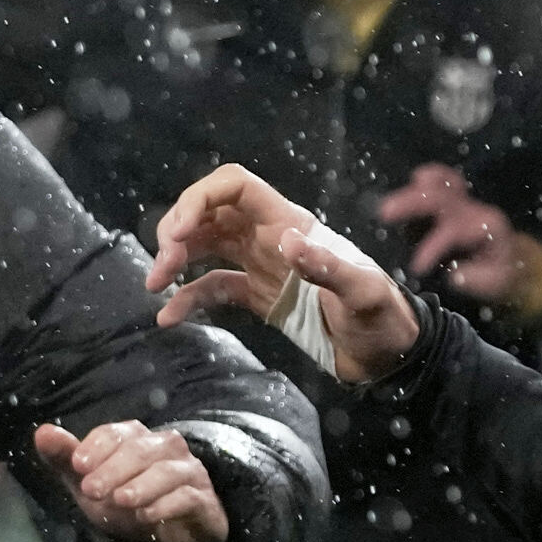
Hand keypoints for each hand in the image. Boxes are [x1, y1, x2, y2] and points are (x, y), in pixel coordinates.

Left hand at [37, 418, 226, 541]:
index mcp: (137, 439)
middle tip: (91, 491)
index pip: (117, 433)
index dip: (97, 446)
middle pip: (141, 449)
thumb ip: (66, 460)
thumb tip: (41, 432)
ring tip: (120, 501)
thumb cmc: (129, 503)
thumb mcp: (90, 485)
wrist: (173, 534)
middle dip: (113, 469)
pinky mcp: (203, 500)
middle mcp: (166, 448)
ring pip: (166, 471)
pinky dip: (166, 505)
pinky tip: (147, 517)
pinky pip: (188, 497)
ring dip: (141, 485)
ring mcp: (189, 472)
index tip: (78, 465)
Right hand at [148, 161, 415, 382]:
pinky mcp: (260, 297)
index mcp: (290, 224)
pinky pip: (215, 288)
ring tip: (154, 285)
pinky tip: (168, 317)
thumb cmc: (381, 319)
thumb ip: (327, 267)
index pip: (234, 186)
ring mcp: (262, 266)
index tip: (176, 233)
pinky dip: (189, 299)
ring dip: (176, 260)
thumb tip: (286, 240)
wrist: (387, 354)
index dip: (199, 199)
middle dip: (178, 230)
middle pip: (210, 213)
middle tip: (161, 267)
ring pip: (205, 246)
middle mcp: (270, 237)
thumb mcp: (362, 294)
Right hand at [378, 160, 541, 325]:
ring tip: (391, 202)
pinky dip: (429, 178)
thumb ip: (477, 279)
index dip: (432, 246)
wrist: (512, 260)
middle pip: (442, 197)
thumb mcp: (497, 283)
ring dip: (416, 189)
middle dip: (413, 202)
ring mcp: (465, 202)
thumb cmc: (501, 273)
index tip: (416, 267)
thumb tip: (455, 275)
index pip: (453, 230)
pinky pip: (444, 180)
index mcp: (485, 227)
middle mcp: (474, 209)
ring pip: (443, 183)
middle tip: (385, 213)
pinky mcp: (455, 201)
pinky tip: (415, 181)